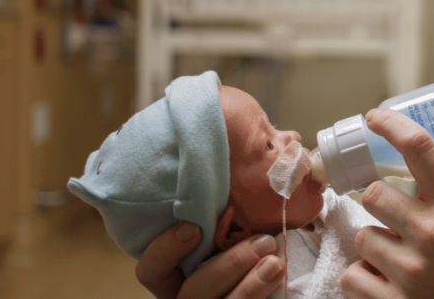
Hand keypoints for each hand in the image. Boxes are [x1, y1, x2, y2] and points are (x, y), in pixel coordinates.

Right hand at [136, 221, 285, 298]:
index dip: (165, 251)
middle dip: (227, 267)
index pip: (152, 271)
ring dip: (251, 287)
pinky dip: (262, 293)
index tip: (194, 228)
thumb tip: (225, 150)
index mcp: (176, 272)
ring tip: (277, 263)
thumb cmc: (243, 233)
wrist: (270, 260)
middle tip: (264, 242)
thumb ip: (217, 206)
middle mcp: (188, 294)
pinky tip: (281, 274)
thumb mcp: (226, 221)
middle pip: (192, 292)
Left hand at [340, 109, 433, 298]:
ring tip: (399, 256)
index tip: (375, 117)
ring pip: (363, 238)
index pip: (418, 147)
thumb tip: (413, 174)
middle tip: (392, 214)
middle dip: (380, 202)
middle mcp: (432, 232)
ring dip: (376, 244)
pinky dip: (364, 278)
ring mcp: (413, 271)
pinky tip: (385, 280)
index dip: (390, 124)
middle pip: (373, 194)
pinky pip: (354, 278)